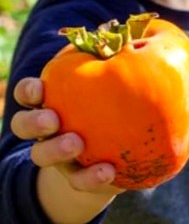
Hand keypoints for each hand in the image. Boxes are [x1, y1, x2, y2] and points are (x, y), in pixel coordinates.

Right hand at [11, 77, 122, 193]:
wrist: (113, 157)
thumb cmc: (111, 115)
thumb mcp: (110, 91)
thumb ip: (111, 71)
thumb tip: (129, 42)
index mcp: (52, 106)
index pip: (30, 96)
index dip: (29, 92)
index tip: (40, 90)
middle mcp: (48, 132)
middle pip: (24, 126)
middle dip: (33, 122)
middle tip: (52, 119)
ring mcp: (59, 157)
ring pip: (41, 156)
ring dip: (55, 151)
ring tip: (77, 143)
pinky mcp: (77, 178)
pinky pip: (78, 182)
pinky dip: (90, 178)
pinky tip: (109, 171)